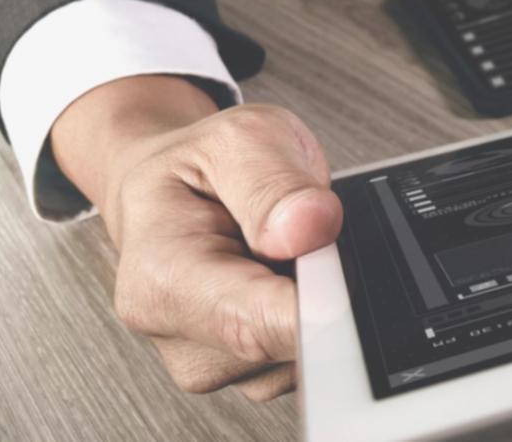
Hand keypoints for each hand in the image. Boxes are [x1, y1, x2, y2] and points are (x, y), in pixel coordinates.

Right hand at [53, 76, 342, 400]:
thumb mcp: (237, 138)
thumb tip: (312, 227)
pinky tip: (294, 279)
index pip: (254, 326)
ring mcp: (216, 363)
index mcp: (162, 278)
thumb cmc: (198, 167)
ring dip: (322, 300)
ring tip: (289, 251)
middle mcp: (180, 336)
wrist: (170, 192)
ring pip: (310, 353)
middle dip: (324, 289)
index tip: (350, 294)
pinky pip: (313, 355)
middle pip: (291, 343)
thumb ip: (275, 182)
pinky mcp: (249, 372)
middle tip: (309, 234)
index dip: (318, 314)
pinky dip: (319, 316)